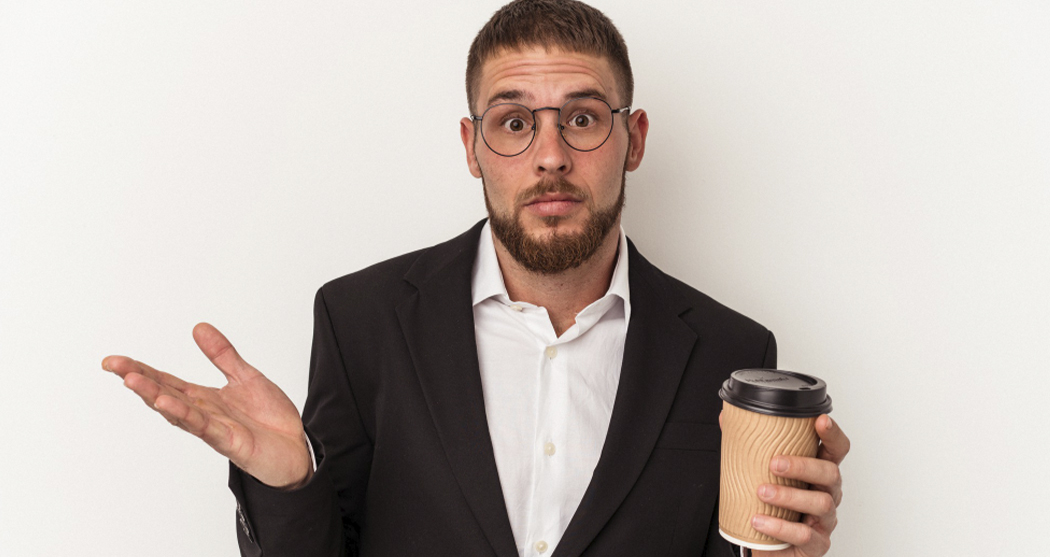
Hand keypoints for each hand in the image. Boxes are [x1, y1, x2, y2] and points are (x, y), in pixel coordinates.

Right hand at [102, 323, 311, 488]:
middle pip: (164, 394)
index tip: (113, 361)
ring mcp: (214, 429)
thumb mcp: (245, 377)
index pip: (166, 382)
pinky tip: (166, 403)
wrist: (297, 449)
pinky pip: (203, 426)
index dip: (141, 370)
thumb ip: (222, 355)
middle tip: (113, 365)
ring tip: (131, 380)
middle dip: (138, 380)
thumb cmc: (269, 419)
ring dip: (154, 396)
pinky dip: (185, 414)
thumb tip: (198, 327)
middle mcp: (203, 413)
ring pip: (178, 410)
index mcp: (204, 398)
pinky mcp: (229, 442)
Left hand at [751, 415, 848, 556]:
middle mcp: (827, 493)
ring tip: (762, 492)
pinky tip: (760, 521)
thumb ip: (750, 447)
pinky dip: (781, 527)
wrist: (768, 547)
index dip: (833, 434)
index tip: (821, 420)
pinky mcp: (817, 544)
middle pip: (831, 473)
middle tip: (774, 463)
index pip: (836, 449)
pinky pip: (805, 535)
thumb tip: (727, 417)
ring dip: (789, 495)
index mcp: (818, 472)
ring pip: (820, 503)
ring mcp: (825, 520)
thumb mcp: (764, 475)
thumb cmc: (771, 506)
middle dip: (803, 466)